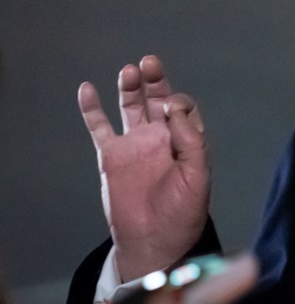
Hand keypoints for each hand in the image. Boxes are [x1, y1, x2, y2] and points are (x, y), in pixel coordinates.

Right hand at [78, 56, 210, 281]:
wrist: (153, 241)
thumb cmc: (182, 212)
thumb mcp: (197, 176)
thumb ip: (191, 141)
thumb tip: (175, 108)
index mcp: (186, 141)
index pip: (184, 108)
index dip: (179, 102)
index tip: (173, 109)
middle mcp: (161, 138)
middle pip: (158, 99)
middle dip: (156, 80)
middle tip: (150, 63)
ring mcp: (135, 145)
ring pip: (131, 107)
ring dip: (130, 88)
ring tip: (129, 71)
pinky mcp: (112, 156)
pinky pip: (100, 128)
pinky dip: (92, 109)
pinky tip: (87, 89)